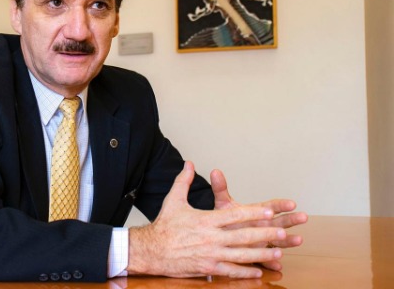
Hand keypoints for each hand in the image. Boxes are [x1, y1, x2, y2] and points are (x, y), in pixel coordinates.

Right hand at [127, 162, 286, 278]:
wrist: (151, 249)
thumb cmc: (164, 225)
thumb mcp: (173, 200)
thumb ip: (183, 181)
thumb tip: (189, 163)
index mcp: (205, 220)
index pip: (234, 215)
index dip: (253, 213)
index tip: (269, 211)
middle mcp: (211, 238)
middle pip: (243, 236)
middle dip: (265, 234)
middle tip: (282, 231)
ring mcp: (211, 254)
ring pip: (241, 255)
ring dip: (261, 253)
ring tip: (278, 251)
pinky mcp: (208, 267)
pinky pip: (231, 270)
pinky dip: (246, 271)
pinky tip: (258, 270)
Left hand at [210, 169, 307, 270]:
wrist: (219, 235)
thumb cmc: (225, 218)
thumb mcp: (223, 204)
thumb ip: (221, 189)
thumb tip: (215, 171)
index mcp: (257, 212)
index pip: (272, 206)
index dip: (281, 205)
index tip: (292, 203)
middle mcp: (264, 225)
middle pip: (280, 222)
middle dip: (292, 219)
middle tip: (303, 217)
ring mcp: (263, 240)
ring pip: (279, 240)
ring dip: (288, 240)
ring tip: (299, 239)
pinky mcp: (259, 253)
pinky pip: (266, 258)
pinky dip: (272, 261)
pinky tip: (278, 263)